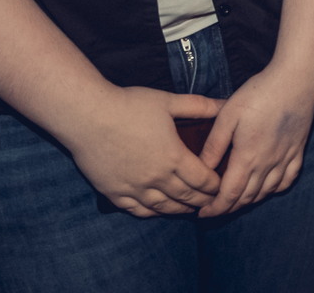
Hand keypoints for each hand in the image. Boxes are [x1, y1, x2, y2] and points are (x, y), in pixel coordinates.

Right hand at [57, 87, 224, 216]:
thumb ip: (199, 106)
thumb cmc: (129, 105)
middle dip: (202, 200)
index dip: (215, 185)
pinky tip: (159, 209)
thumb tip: (225, 104)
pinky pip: (138, 210)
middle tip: (213, 202)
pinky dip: (153, 212)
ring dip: (180, 210)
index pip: (202, 180)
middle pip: (186, 196)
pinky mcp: (114, 193)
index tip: (222, 186)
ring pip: (164, 207)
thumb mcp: (168, 101)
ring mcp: (134, 189)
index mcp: (173, 157)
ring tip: (190, 209)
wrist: (88, 116)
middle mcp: (157, 178)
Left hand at [196, 65, 313, 216]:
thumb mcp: (228, 115)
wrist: (295, 80)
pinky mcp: (297, 151)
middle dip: (228, 208)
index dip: (215, 208)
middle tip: (214, 209)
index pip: (229, 194)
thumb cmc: (259, 94)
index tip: (202, 214)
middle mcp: (267, 164)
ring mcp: (285, 159)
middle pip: (247, 197)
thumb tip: (201, 169)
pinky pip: (287, 180)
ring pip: (266, 192)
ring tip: (235, 200)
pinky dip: (274, 190)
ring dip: (249, 201)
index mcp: (247, 157)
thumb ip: (214, 144)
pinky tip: (267, 187)